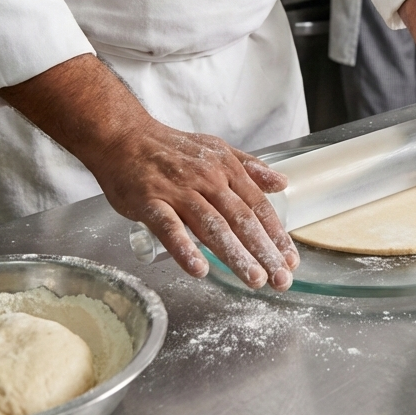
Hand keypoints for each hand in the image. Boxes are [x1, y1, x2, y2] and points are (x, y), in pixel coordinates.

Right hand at [92, 121, 298, 288]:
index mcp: (226, 169)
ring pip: (212, 226)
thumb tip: (282, 182)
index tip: (291, 258)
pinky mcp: (150, 202)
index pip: (257, 205)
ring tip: (254, 279)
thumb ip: (249, 167)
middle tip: (281, 279)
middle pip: (241, 219)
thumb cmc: (171, 148)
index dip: (276, 234)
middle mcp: (207, 179)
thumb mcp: (217, 149)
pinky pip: (169, 228)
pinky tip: (199, 270)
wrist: (124, 136)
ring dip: (235, 255)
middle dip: (264, 251)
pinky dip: (185, 248)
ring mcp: (178, 191)